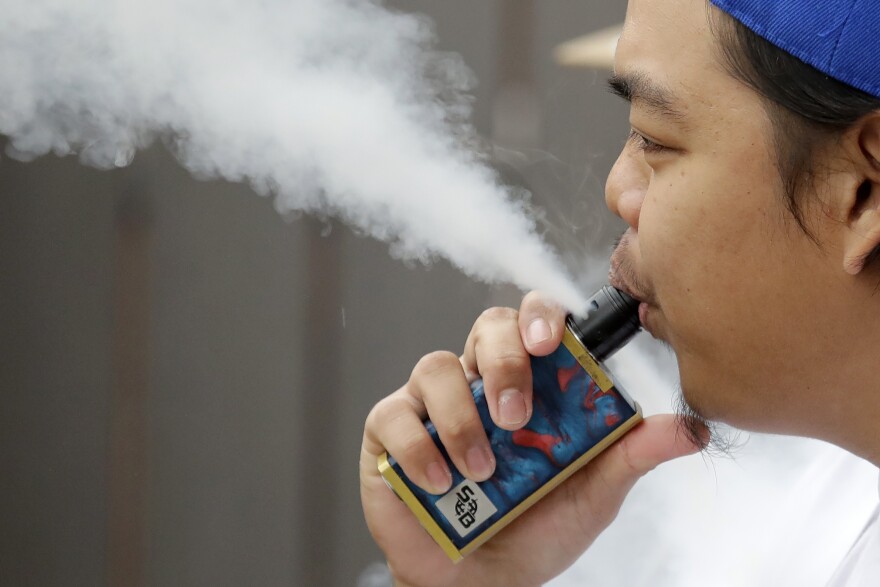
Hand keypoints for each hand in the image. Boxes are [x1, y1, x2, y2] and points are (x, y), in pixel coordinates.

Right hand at [359, 292, 703, 586]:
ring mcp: (430, 403)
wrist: (481, 584)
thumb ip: (630, 455)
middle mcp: (478, 381)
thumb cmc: (535, 529)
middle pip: (486, 327)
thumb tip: (690, 428)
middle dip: (503, 361)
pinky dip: (420, 448)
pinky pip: (393, 416)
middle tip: (519, 415)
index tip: (553, 341)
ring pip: (436, 366)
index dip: (540, 315)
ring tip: (484, 469)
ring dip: (462, 418)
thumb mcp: (591, 493)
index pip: (532, 322)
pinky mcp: (389, 432)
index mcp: (528, 382)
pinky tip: (443, 484)